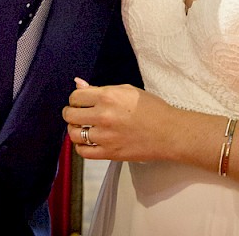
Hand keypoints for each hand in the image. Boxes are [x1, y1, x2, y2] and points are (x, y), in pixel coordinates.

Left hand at [62, 78, 178, 162]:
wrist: (168, 132)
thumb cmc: (151, 108)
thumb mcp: (126, 90)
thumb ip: (100, 88)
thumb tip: (79, 84)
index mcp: (108, 96)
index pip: (76, 96)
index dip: (76, 98)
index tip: (80, 101)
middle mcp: (103, 115)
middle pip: (71, 115)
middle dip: (71, 112)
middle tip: (78, 113)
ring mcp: (105, 136)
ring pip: (74, 134)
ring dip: (74, 129)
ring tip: (82, 127)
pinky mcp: (109, 154)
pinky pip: (83, 152)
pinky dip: (81, 147)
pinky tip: (88, 141)